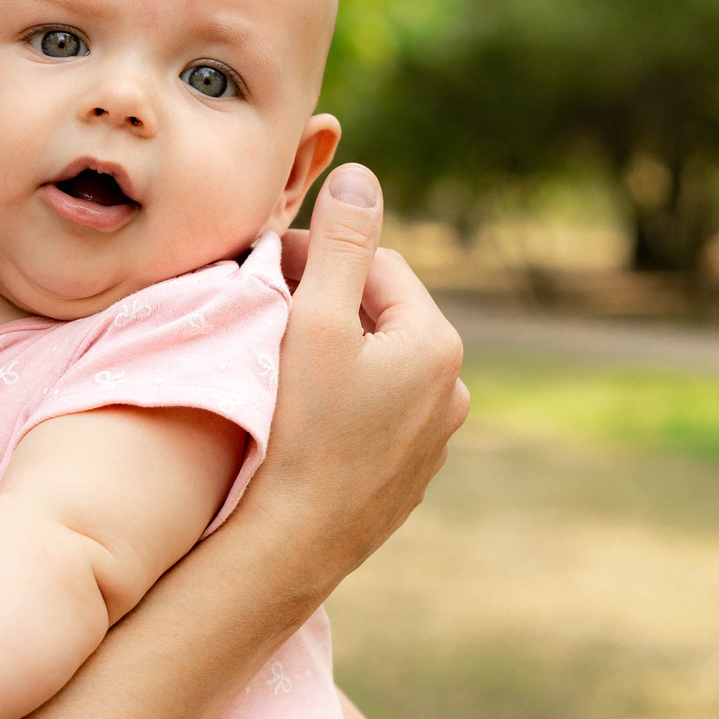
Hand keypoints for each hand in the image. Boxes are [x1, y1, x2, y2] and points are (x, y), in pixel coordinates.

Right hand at [258, 164, 468, 580]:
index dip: (318, 255)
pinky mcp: (408, 475)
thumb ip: (338, 246)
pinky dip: (343, 398)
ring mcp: (434, 438)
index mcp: (437, 343)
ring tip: (279, 357)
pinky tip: (302, 413)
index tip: (266, 264)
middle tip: (266, 303)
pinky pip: (377, 412)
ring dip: (337, 349)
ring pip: (379, 365)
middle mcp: (452, 389)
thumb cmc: (303, 430)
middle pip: (381, 314)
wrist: (298, 543)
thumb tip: (360, 175)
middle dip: (328, 299)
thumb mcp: (315, 323)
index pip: (376, 265)